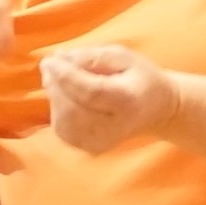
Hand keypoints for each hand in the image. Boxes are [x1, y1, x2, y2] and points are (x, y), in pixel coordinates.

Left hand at [39, 42, 178, 152]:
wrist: (156, 110)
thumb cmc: (139, 78)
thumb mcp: (123, 56)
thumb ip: (92, 56)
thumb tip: (59, 58)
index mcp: (128, 102)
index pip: (91, 92)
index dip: (66, 77)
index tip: (49, 61)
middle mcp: (115, 128)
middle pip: (72, 109)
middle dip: (55, 86)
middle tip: (51, 65)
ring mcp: (101, 142)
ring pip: (63, 121)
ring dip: (54, 97)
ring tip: (62, 80)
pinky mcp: (90, 148)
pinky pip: (62, 129)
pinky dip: (58, 110)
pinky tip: (68, 98)